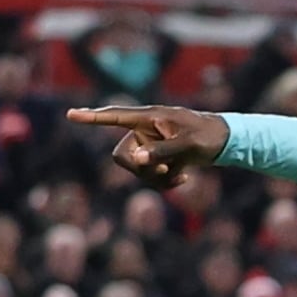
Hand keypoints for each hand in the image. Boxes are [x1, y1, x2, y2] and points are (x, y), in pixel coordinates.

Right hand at [65, 104, 228, 186]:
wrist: (226, 142)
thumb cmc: (208, 136)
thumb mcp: (189, 145)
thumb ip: (163, 151)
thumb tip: (137, 158)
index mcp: (149, 118)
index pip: (115, 117)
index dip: (93, 118)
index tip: (70, 114)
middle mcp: (144, 131)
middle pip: (122, 156)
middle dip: (140, 169)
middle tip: (164, 172)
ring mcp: (149, 145)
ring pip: (136, 170)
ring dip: (155, 179)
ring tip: (180, 176)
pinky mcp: (157, 158)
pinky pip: (149, 176)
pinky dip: (164, 182)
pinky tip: (184, 179)